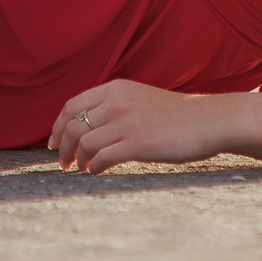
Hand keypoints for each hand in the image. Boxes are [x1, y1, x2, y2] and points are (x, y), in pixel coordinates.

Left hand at [48, 78, 237, 173]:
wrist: (208, 121)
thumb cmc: (176, 115)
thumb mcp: (139, 98)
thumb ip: (114, 106)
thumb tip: (86, 127)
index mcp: (116, 89)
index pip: (72, 106)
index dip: (57, 126)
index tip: (53, 142)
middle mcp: (117, 102)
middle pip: (73, 126)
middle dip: (62, 147)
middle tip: (63, 162)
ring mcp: (127, 123)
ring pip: (84, 143)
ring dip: (77, 159)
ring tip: (81, 168)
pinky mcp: (138, 143)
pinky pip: (103, 158)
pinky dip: (94, 167)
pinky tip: (96, 171)